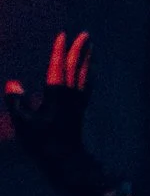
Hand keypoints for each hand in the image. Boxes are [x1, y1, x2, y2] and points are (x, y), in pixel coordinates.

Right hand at [3, 31, 90, 160]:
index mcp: (58, 96)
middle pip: (77, 68)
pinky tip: (91, 72)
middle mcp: (71, 96)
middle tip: (86, 34)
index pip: (59, 67)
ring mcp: (78, 103)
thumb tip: (13, 82)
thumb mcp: (24, 123)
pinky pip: (88, 87)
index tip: (63, 35)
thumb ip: (16, 102)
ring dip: (88, 60)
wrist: (66, 161)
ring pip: (86, 76)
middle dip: (80, 50)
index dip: (60, 50)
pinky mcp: (80, 110)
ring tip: (91, 47)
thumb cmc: (42, 142)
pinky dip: (90, 75)